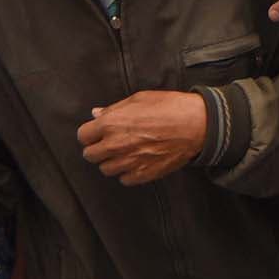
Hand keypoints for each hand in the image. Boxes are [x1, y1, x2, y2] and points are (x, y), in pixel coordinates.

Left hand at [76, 89, 206, 183]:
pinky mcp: (143, 175)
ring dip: (111, 161)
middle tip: (109, 142)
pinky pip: (124, 179)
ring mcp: (129, 163)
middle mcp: (115, 146)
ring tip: (124, 152)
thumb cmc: (169, 107)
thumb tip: (96, 114)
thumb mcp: (138, 99)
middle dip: (96, 148)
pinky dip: (127, 172)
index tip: (97, 132)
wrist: (196, 125)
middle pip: (90, 155)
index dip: (90, 133)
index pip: (83, 136)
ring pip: (106, 169)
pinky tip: (136, 161)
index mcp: (111, 124)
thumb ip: (114, 109)